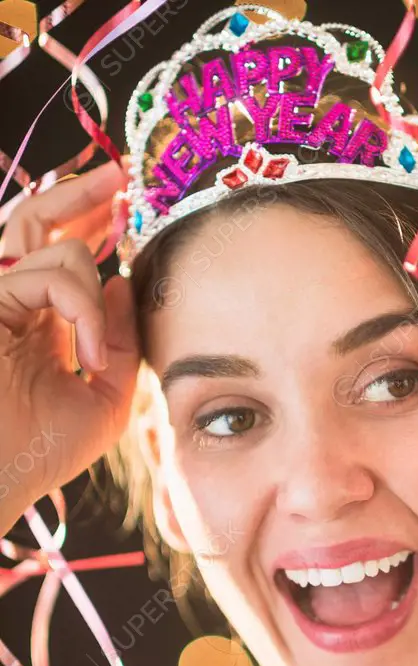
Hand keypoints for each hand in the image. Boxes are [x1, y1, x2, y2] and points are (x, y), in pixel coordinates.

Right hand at [0, 161, 140, 533]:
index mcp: (33, 324)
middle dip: (80, 195)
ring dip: (93, 296)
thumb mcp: (103, 402)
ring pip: (54, 248)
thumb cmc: (39, 455)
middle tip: (119, 176)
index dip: (87, 227)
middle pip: (37, 223)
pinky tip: (84, 353)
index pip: (57, 257)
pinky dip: (81, 308)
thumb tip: (125, 282)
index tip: (121, 207)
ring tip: (92, 356)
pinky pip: (48, 274)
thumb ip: (119, 345)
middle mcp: (8, 303)